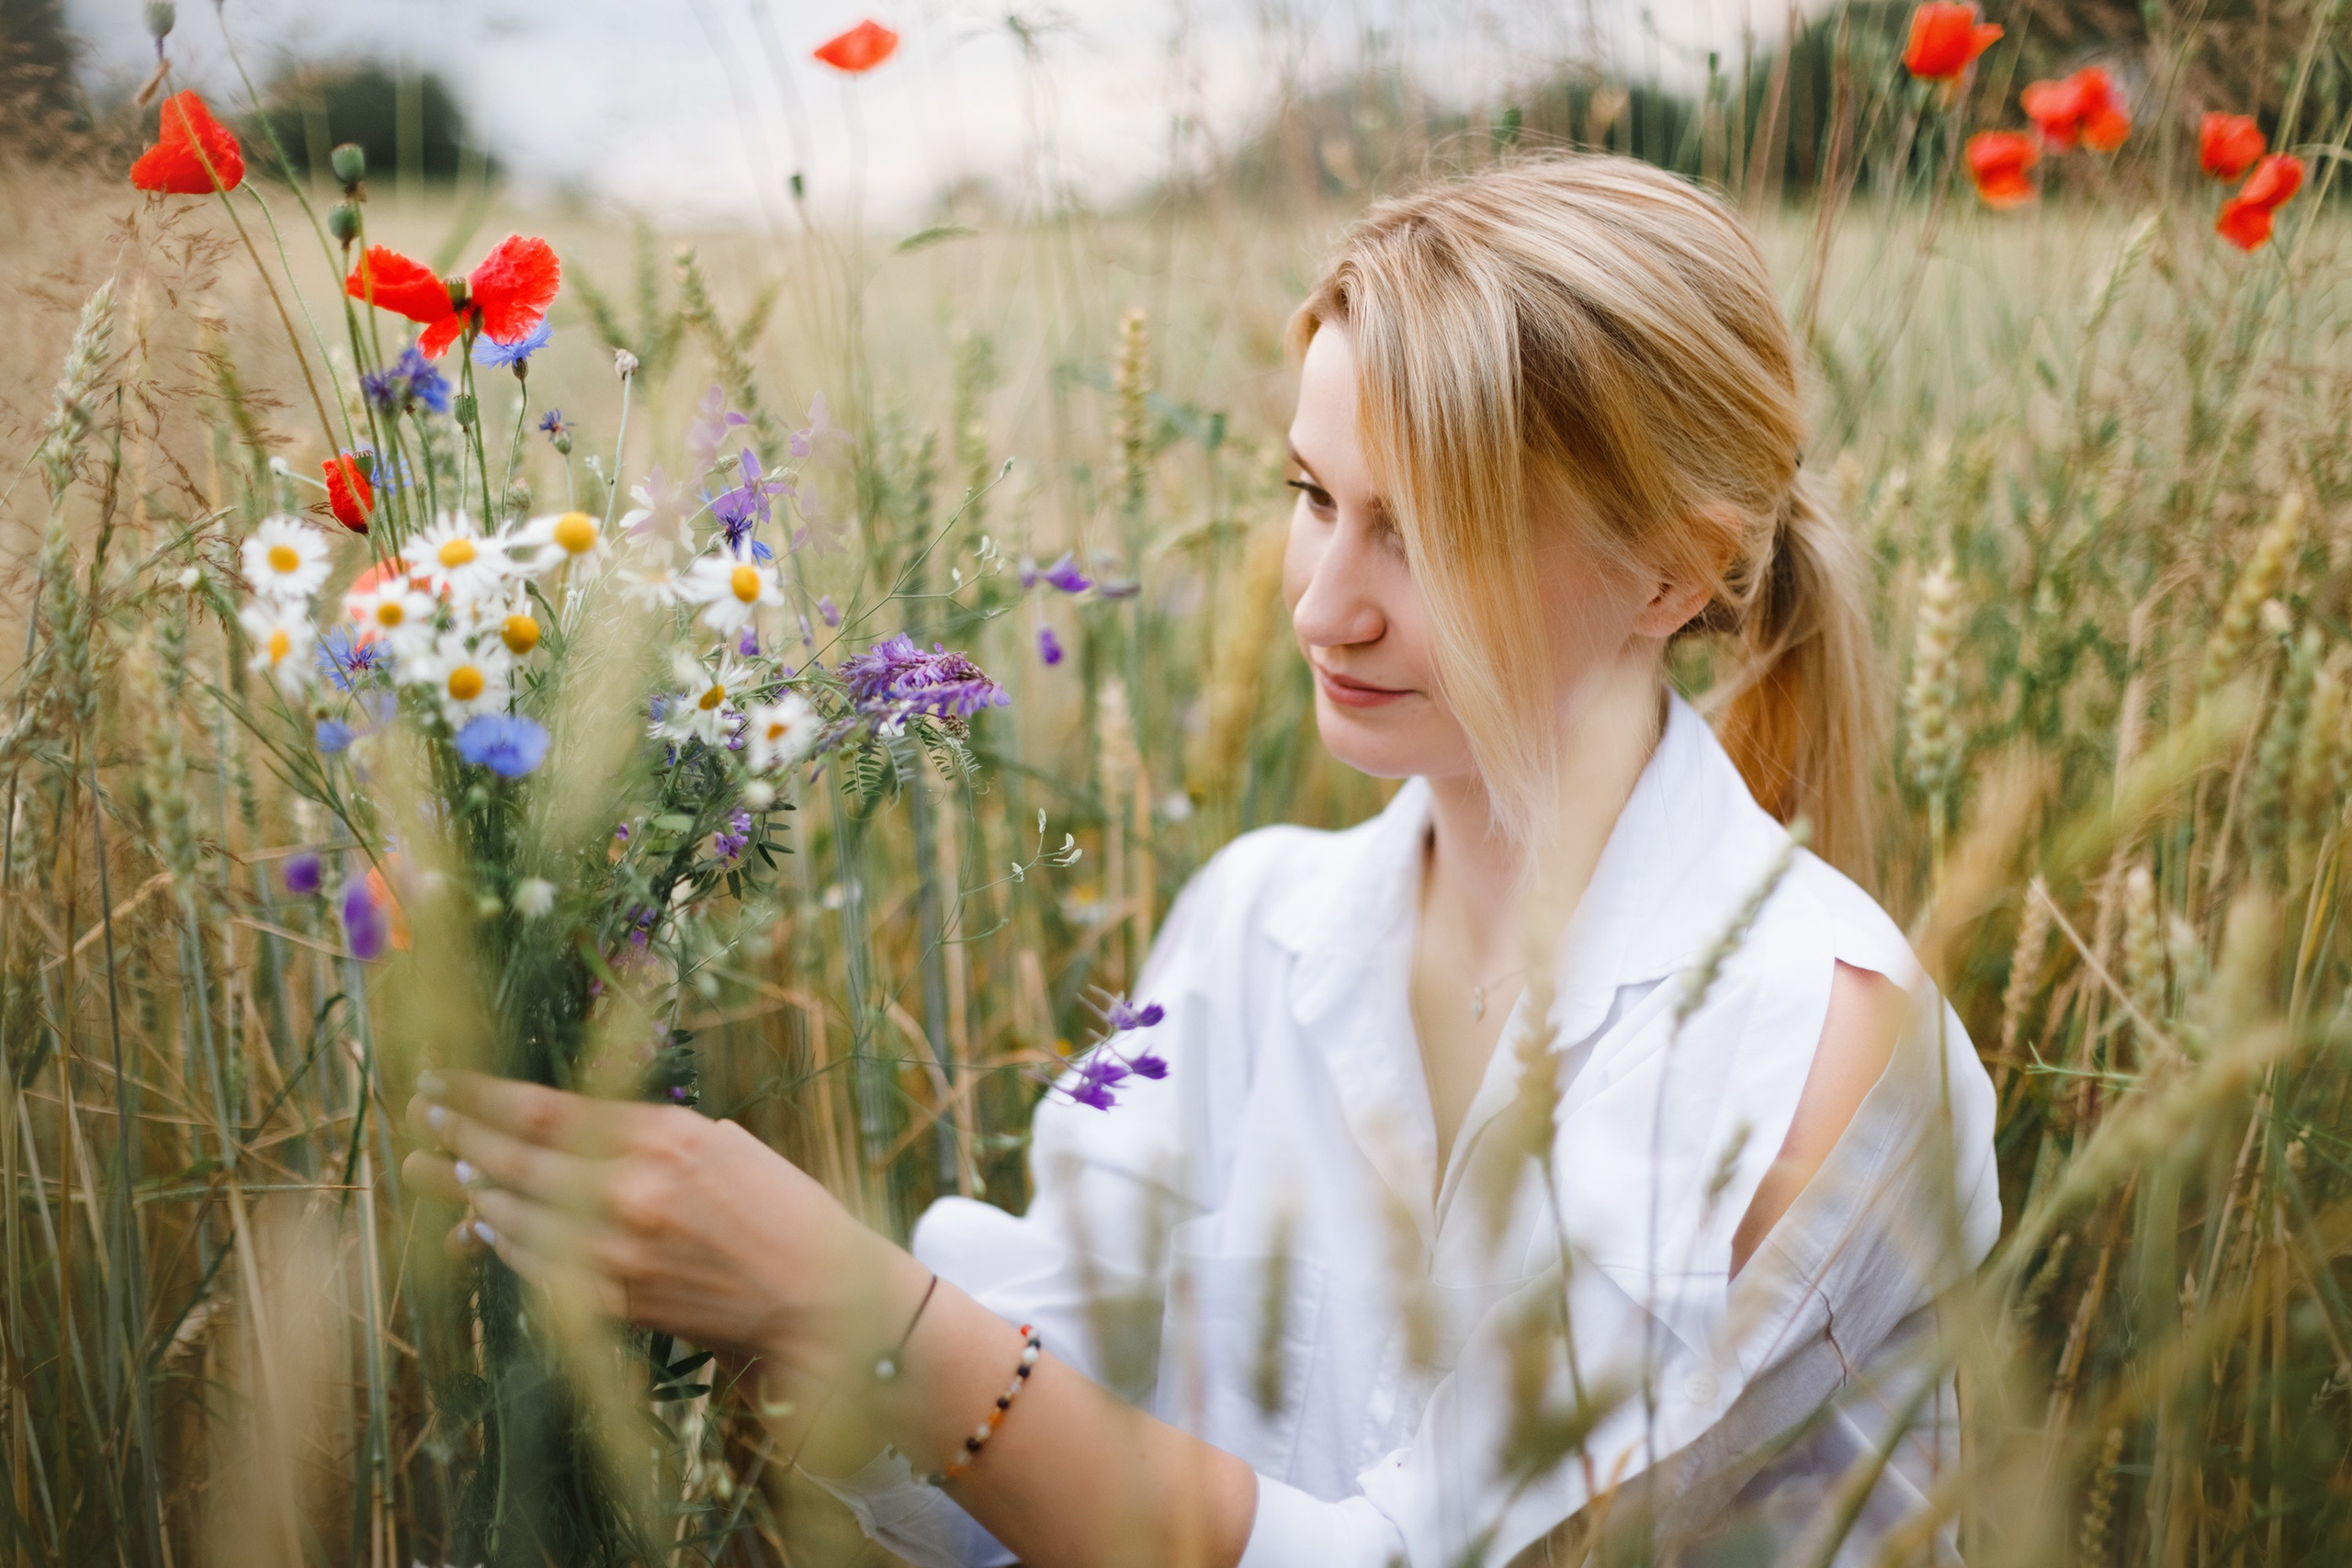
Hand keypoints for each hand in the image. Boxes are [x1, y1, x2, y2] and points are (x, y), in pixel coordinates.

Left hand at [401, 1069, 924, 1384]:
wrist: (815, 1292)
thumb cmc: (775, 1205)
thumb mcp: (713, 1142)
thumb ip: (638, 1133)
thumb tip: (561, 1125)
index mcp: (660, 1136)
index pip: (542, 1110)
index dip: (479, 1095)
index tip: (440, 1078)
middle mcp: (630, 1189)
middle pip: (512, 1159)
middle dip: (455, 1134)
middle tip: (418, 1114)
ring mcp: (616, 1250)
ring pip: (513, 1214)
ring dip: (466, 1189)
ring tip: (431, 1167)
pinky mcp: (613, 1298)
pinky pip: (536, 1265)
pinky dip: (503, 1241)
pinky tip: (482, 1223)